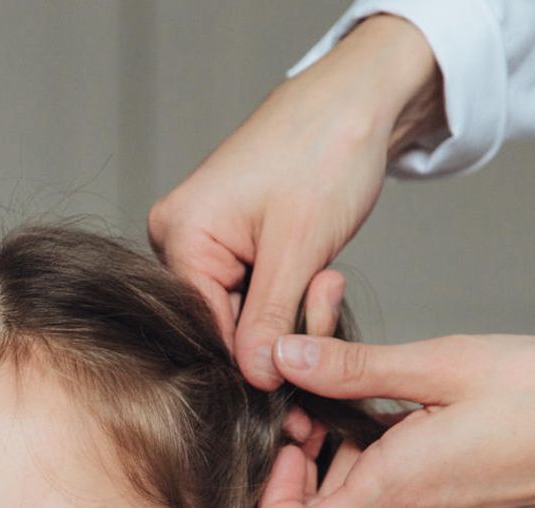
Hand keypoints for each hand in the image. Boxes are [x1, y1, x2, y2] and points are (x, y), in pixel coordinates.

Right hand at [148, 15, 442, 388]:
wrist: (357, 98)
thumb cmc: (327, 150)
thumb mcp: (300, 247)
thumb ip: (271, 320)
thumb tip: (255, 381)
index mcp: (180, 237)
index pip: (206, 330)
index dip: (254, 360)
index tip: (301, 374)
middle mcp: (176, 242)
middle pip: (222, 326)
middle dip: (280, 330)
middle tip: (328, 293)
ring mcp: (199, 242)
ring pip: (242, 315)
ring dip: (290, 312)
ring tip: (328, 274)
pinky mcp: (226, 244)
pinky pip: (251, 295)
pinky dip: (289, 295)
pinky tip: (317, 271)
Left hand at [260, 332, 534, 507]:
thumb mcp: (444, 365)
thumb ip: (355, 369)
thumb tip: (287, 357)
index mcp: (394, 495)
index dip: (274, 497)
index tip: (294, 438)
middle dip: (307, 464)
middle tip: (323, 401)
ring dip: (347, 458)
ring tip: (372, 393)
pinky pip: (398, 505)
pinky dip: (385, 465)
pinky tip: (410, 411)